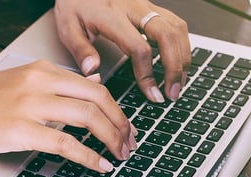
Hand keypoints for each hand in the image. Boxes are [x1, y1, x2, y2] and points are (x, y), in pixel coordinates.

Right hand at [0, 60, 136, 171]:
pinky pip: (66, 143)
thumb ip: (46, 91)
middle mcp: (39, 81)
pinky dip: (89, 157)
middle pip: (98, 98)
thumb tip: (78, 102)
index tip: (123, 126)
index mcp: (39, 70)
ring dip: (112, 139)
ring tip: (119, 155)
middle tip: (129, 143)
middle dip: (121, 123)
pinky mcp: (19, 129)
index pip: (92, 85)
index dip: (115, 108)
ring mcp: (29, 104)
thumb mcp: (13, 86)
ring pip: (88, 117)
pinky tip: (99, 166)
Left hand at [54, 0, 189, 102]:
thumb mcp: (67, 28)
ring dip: (183, 56)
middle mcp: (133, 8)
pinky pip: (174, 22)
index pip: (138, 47)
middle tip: (173, 92)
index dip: (148, 74)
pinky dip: (181, 43)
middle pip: (167, 36)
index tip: (151, 93)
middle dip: (175, 67)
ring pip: (176, 27)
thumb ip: (80, 50)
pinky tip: (178, 61)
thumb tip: (93, 71)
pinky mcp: (150, 7)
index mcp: (111, 16)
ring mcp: (145, 6)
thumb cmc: (74, 4)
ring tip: (179, 81)